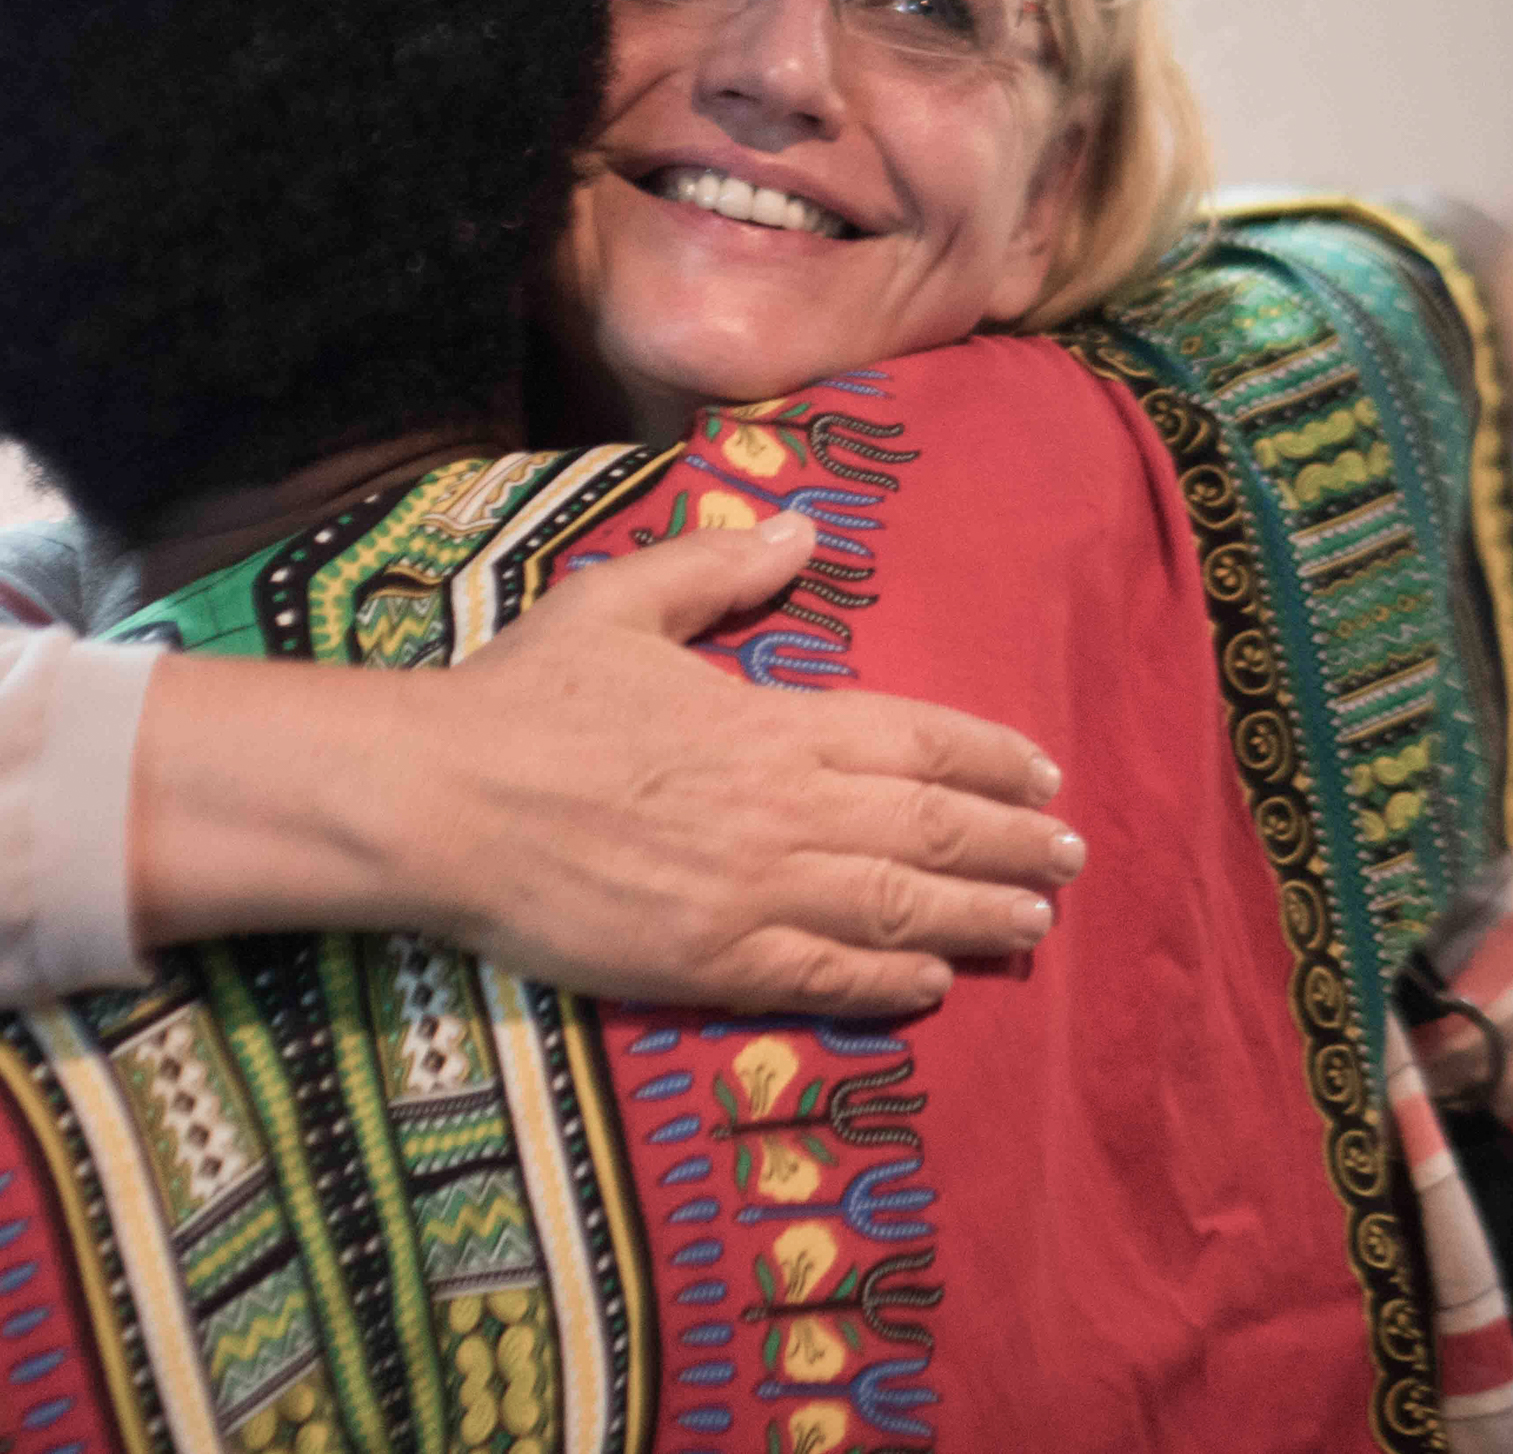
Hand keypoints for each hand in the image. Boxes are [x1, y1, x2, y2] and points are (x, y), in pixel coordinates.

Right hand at [389, 511, 1083, 1013]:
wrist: (440, 801)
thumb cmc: (523, 697)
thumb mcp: (618, 602)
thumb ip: (719, 567)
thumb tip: (804, 532)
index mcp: (768, 720)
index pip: (913, 737)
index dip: (989, 756)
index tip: (1043, 771)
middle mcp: (782, 810)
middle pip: (929, 829)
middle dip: (1012, 843)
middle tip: (1072, 856)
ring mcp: (751, 894)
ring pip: (898, 909)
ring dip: (978, 915)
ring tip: (1034, 923)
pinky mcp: (709, 963)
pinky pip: (825, 977)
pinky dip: (890, 979)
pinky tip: (933, 981)